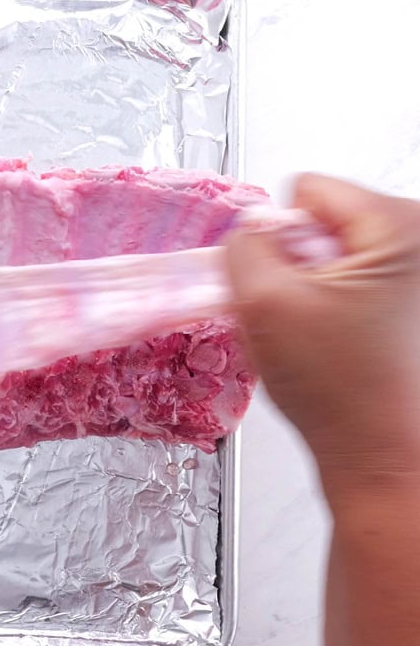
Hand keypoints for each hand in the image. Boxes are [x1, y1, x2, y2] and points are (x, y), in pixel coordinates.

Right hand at [225, 174, 419, 508]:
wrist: (383, 455)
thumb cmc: (341, 391)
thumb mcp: (262, 303)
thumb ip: (242, 246)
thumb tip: (249, 229)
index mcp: (401, 227)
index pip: (307, 190)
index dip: (279, 237)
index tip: (289, 285)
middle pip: (324, 219)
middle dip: (299, 264)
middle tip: (304, 315)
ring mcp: (418, 277)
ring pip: (334, 254)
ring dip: (314, 290)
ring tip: (323, 335)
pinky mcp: (411, 305)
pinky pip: (351, 283)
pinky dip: (332, 309)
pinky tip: (338, 345)